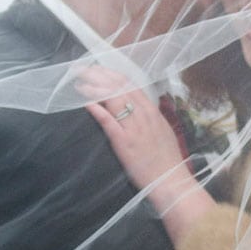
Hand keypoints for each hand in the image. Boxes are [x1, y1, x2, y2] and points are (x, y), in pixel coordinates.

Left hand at [76, 66, 216, 243]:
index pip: (130, 84)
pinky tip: (85, 101)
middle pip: (119, 87)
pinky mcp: (124, 142)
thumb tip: (138, 107)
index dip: (111, 74)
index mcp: (152, 112)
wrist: (171, 181)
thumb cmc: (166, 161)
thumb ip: (150, 118)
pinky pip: (109, 121)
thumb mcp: (162, 131)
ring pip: (114, 99)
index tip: (97, 68)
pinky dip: (97, 109)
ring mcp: (134, 128)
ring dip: (94, 87)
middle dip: (98, 75)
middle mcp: (143, 115)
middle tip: (81, 69)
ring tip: (79, 81)